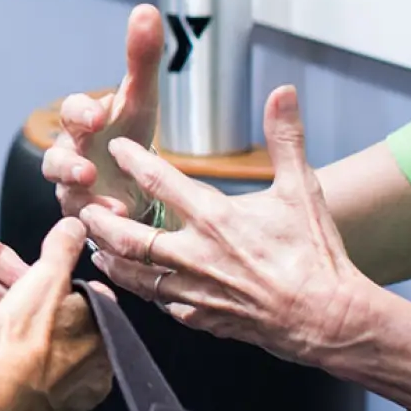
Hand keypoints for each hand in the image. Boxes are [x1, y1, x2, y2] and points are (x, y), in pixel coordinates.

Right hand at [0, 217, 112, 410]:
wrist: (7, 394)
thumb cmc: (24, 335)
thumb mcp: (42, 276)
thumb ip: (61, 248)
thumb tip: (77, 225)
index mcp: (104, 319)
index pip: (94, 298)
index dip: (68, 293)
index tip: (49, 297)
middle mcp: (106, 355)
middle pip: (85, 330)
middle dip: (64, 326)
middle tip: (33, 325)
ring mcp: (92, 387)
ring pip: (75, 361)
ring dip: (56, 355)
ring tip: (27, 351)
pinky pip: (65, 391)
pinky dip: (49, 383)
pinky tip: (29, 375)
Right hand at [42, 4, 162, 220]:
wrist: (132, 183)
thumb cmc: (130, 135)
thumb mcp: (140, 99)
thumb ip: (141, 58)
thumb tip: (147, 9)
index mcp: (82, 123)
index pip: (71, 112)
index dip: (81, 113)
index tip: (99, 115)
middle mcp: (70, 155)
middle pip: (54, 158)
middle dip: (68, 164)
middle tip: (87, 168)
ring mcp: (72, 190)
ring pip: (64, 195)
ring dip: (82, 200)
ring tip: (107, 207)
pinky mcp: (83, 219)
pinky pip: (82, 224)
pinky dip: (99, 226)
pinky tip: (120, 223)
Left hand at [79, 85, 365, 363]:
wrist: (327, 318)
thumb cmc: (315, 253)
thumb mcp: (302, 189)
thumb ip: (286, 138)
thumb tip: (283, 90)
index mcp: (216, 218)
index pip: (159, 182)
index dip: (132, 161)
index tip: (115, 148)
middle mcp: (196, 255)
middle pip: (128, 237)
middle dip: (100, 221)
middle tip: (82, 208)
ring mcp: (195, 291)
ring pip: (135, 276)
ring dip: (111, 258)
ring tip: (95, 246)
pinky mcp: (201, 319)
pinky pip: (160, 304)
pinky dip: (143, 291)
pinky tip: (136, 284)